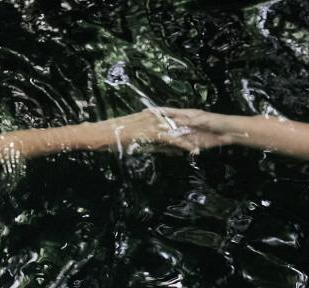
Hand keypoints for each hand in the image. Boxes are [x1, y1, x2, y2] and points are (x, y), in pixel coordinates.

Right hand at [99, 108, 229, 153]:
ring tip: (203, 145)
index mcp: (149, 115)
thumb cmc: (111, 134)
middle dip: (191, 130)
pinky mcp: (153, 132)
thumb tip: (144, 139)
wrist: (102, 133)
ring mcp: (154, 124)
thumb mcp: (127, 134)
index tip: (194, 129)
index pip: (170, 118)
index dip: (182, 124)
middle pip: (177, 123)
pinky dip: (183, 144)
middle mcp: (153, 117)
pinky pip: (172, 138)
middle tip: (206, 136)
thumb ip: (138, 134)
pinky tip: (192, 150)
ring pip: (178, 130)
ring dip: (190, 137)